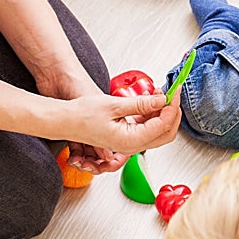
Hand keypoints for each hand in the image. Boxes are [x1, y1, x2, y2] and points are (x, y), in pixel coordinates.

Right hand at [65, 90, 180, 173]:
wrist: (65, 121)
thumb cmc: (82, 115)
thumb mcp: (114, 105)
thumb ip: (141, 104)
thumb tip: (161, 101)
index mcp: (129, 141)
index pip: (162, 125)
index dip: (171, 107)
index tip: (174, 92)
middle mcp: (131, 146)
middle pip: (165, 133)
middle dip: (172, 113)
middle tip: (172, 95)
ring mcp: (129, 144)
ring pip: (158, 131)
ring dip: (162, 113)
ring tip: (158, 94)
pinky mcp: (127, 138)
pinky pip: (147, 129)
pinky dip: (152, 116)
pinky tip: (148, 101)